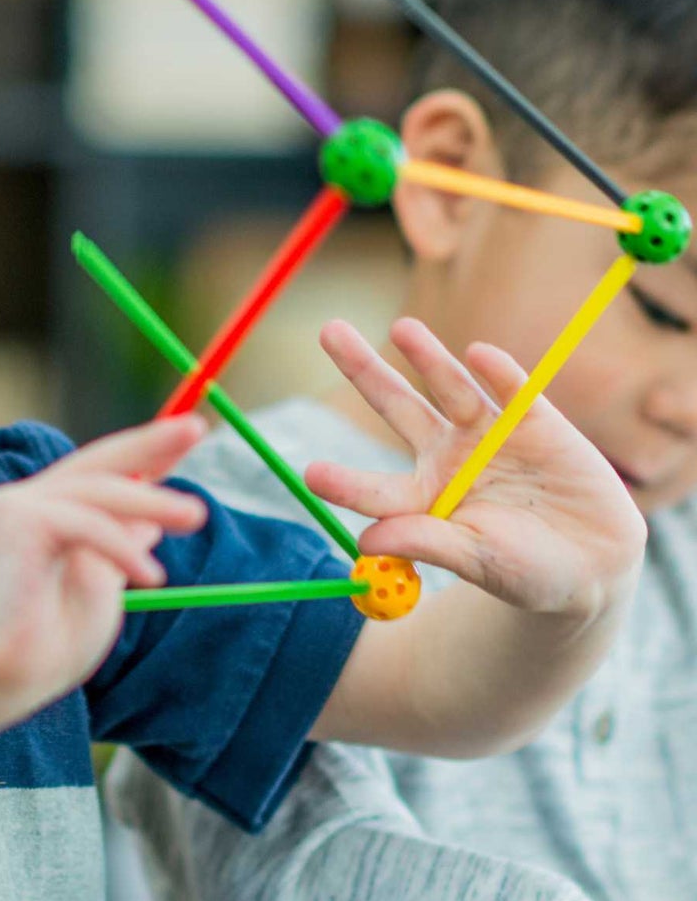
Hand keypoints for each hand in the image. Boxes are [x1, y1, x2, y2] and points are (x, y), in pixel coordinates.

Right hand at [0, 417, 208, 713]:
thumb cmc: (41, 650)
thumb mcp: (100, 593)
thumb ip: (120, 553)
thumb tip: (152, 525)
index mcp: (47, 520)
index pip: (103, 478)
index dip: (146, 456)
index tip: (187, 436)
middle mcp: (29, 504)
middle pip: (99, 462)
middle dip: (150, 443)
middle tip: (196, 427)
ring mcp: (19, 507)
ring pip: (99, 491)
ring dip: (152, 501)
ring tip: (196, 517)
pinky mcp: (18, 520)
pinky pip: (87, 523)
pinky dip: (121, 548)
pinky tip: (149, 578)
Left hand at [308, 317, 644, 617]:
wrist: (592, 562)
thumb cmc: (525, 571)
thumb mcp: (475, 560)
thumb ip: (425, 542)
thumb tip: (366, 539)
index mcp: (421, 499)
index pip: (374, 488)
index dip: (344, 482)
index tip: (310, 474)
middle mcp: (446, 457)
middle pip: (397, 407)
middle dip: (364, 371)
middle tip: (329, 331)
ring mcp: (488, 435)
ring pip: (450, 389)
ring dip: (428, 358)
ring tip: (401, 329)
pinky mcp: (535, 423)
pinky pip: (514, 392)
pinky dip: (499, 373)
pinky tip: (478, 355)